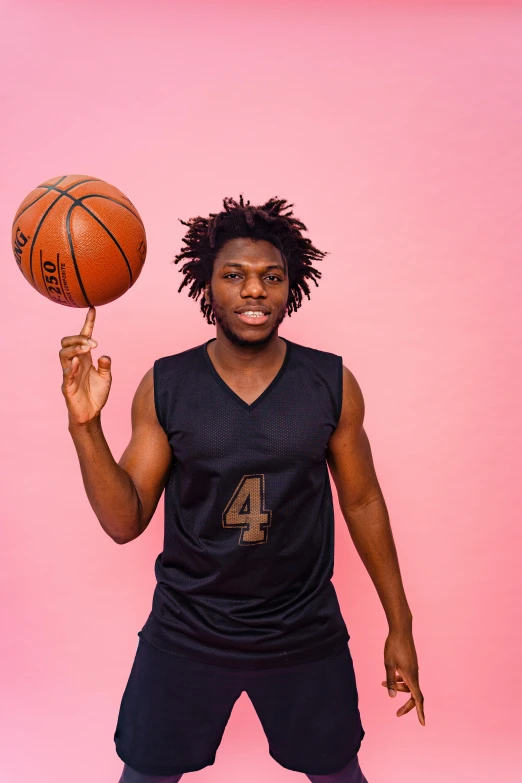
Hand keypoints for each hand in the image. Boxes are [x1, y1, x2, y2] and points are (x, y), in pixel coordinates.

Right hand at [60, 307, 111, 425]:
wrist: (91, 414)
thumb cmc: (96, 394)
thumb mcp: (106, 378)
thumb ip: (106, 366)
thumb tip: (105, 355)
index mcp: (84, 358)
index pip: (83, 337)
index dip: (88, 323)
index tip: (92, 309)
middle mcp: (75, 363)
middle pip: (67, 342)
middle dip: (79, 338)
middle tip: (94, 343)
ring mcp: (69, 374)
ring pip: (63, 354)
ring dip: (75, 348)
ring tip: (87, 349)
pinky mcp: (67, 386)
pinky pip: (66, 374)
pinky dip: (71, 366)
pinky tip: (78, 361)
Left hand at [382, 628, 424, 725]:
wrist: (401, 629)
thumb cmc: (393, 646)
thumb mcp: (388, 663)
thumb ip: (390, 681)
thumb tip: (391, 697)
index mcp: (410, 676)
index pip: (417, 698)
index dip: (419, 711)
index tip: (422, 723)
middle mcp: (415, 674)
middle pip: (414, 695)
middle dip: (406, 705)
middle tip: (397, 714)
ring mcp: (414, 669)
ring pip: (409, 685)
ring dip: (398, 688)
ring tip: (382, 684)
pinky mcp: (411, 664)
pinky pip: (407, 677)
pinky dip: (399, 680)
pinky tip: (390, 676)